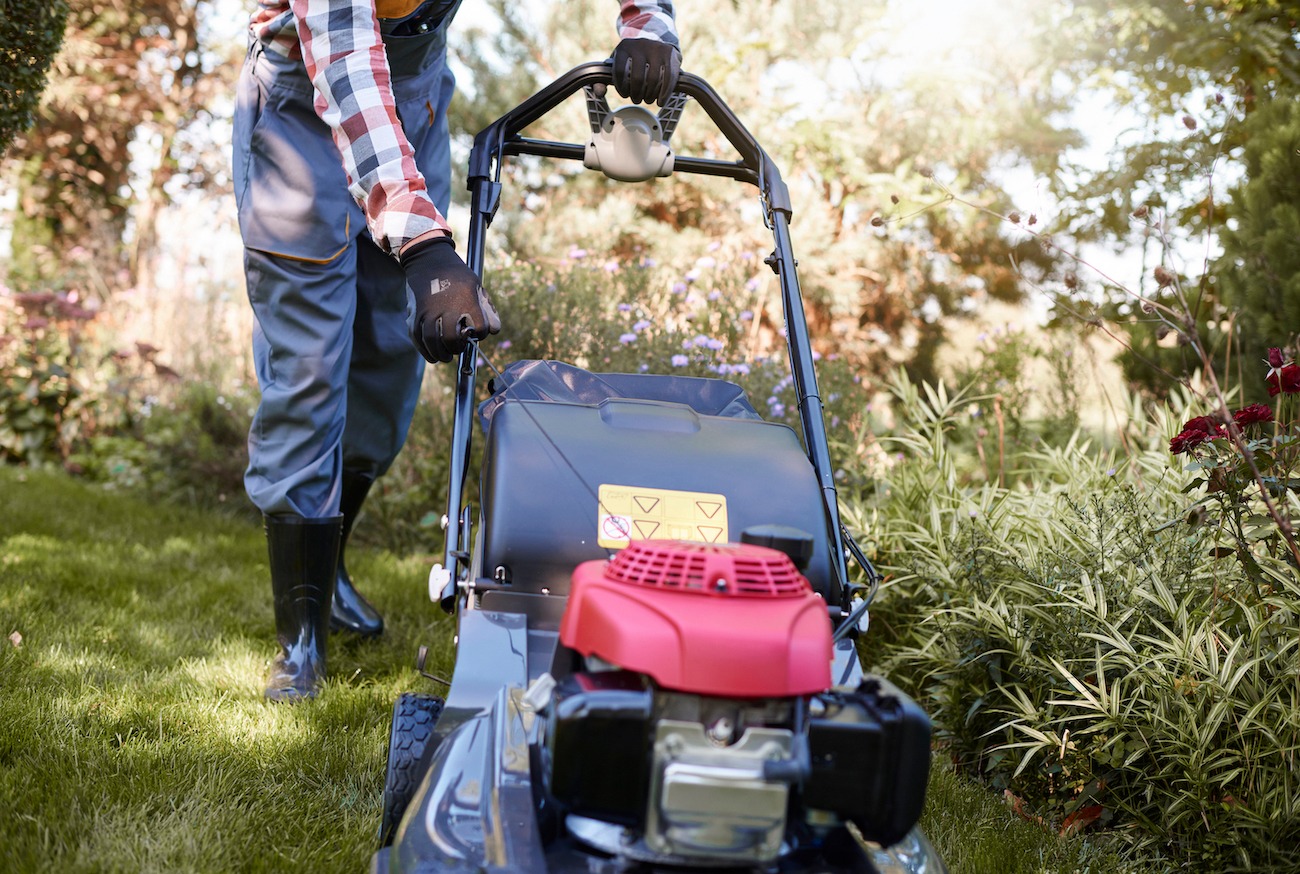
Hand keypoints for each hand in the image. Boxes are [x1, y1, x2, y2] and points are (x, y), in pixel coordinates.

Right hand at [400, 236, 499, 362]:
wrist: (428, 260)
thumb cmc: (457, 276)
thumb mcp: (477, 286)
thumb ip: (487, 309)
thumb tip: (494, 331)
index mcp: (466, 300)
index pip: (478, 327)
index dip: (480, 333)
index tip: (477, 331)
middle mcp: (446, 307)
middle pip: (452, 339)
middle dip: (457, 348)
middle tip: (459, 348)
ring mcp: (428, 311)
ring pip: (433, 341)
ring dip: (441, 354)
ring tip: (446, 357)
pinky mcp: (415, 314)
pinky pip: (418, 338)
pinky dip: (425, 351)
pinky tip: (433, 357)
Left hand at [610, 38, 680, 105]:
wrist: (655, 38)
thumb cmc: (633, 58)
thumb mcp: (618, 63)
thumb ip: (604, 79)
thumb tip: (599, 92)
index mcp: (624, 47)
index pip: (619, 72)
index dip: (621, 88)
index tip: (624, 94)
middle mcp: (640, 45)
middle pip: (637, 78)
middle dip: (636, 94)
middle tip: (637, 99)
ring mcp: (656, 49)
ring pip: (653, 80)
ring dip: (650, 95)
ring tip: (648, 99)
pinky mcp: (669, 54)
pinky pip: (668, 78)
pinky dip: (664, 93)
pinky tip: (660, 101)